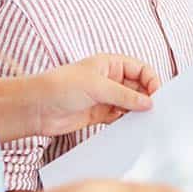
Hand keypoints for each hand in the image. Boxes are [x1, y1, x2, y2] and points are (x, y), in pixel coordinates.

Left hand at [36, 54, 160, 135]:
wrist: (35, 109)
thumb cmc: (60, 87)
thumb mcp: (97, 87)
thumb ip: (125, 96)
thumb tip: (148, 102)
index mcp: (110, 64)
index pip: (140, 69)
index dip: (151, 80)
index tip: (157, 95)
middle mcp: (109, 79)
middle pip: (137, 87)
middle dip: (146, 98)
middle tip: (154, 111)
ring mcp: (104, 97)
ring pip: (129, 103)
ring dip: (137, 111)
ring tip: (144, 121)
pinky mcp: (98, 114)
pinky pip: (119, 118)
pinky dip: (126, 122)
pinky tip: (131, 128)